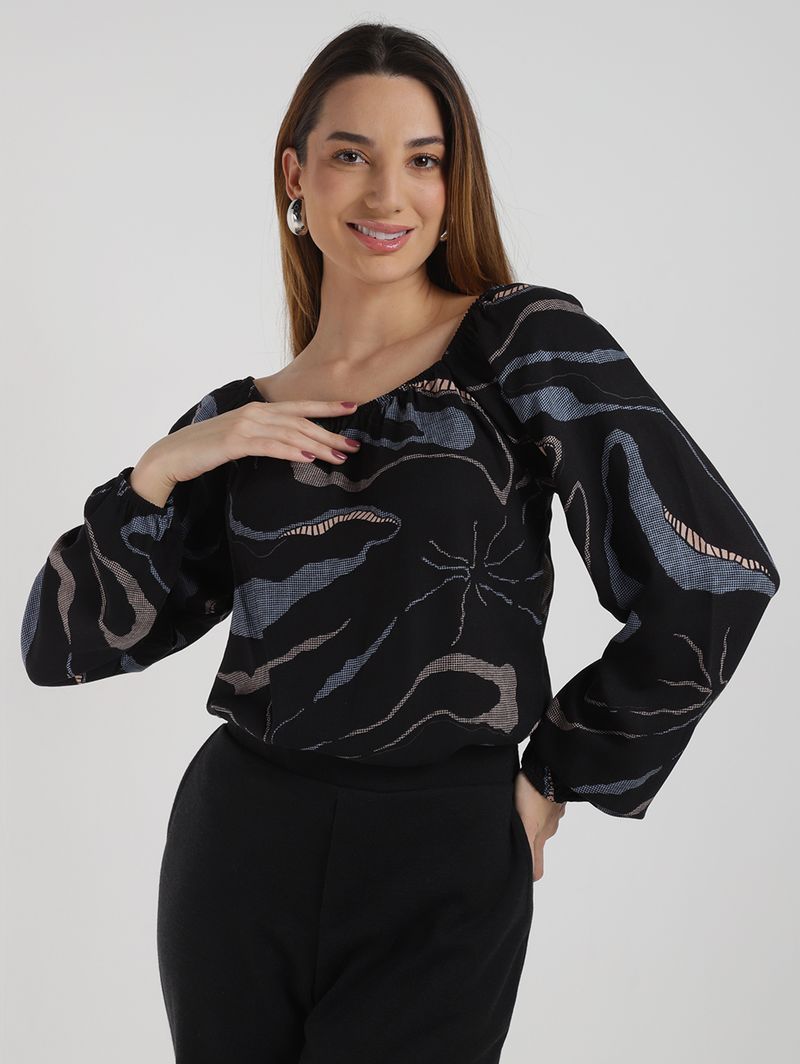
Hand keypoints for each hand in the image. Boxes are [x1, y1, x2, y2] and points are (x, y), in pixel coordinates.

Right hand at [133, 397, 363, 500]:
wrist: (172, 456)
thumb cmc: (207, 450)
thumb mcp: (240, 439)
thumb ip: (263, 436)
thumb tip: (290, 446)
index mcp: (258, 410)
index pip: (299, 406)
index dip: (327, 407)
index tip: (353, 408)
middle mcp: (255, 413)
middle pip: (301, 421)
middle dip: (330, 433)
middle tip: (354, 446)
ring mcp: (244, 426)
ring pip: (290, 434)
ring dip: (317, 445)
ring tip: (339, 457)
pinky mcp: (234, 442)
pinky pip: (269, 446)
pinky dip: (291, 452)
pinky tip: (308, 459)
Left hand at [513, 769, 565, 881]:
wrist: (548, 766)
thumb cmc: (535, 795)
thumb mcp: (527, 825)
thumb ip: (528, 850)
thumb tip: (530, 878)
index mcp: (541, 836)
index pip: (538, 866)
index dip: (531, 871)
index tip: (521, 874)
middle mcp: (550, 826)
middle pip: (538, 841)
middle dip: (527, 840)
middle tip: (511, 832)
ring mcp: (553, 809)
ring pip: (541, 820)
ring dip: (530, 818)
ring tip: (515, 810)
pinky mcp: (552, 793)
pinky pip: (545, 802)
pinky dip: (537, 802)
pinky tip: (525, 794)